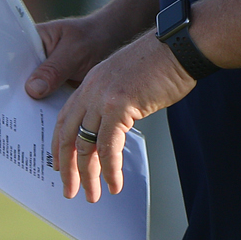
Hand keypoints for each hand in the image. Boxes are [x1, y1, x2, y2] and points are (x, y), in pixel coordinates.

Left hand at [41, 32, 196, 202]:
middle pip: (69, 135)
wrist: (180, 45)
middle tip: (71, 190)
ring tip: (93, 194)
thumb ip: (115, 100)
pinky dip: (110, 169)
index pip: (65, 118)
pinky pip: (109, 146)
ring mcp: (104, 97)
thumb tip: (115, 126)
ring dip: (89, 175)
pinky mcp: (120, 106)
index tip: (60, 166)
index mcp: (92, 82)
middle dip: (68, 168)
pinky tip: (114, 183)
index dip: (60, 145)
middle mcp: (92, 89)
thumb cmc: (163, 61)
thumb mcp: (128, 80)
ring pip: (86, 145)